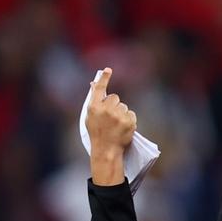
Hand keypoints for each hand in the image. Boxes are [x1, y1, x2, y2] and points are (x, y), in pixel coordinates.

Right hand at [85, 69, 136, 184]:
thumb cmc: (96, 133)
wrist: (106, 150)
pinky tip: (123, 128)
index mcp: (94, 108)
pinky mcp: (128, 121)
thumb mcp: (90, 117)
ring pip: (124, 106)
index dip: (104, 78)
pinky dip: (129, 119)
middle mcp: (106, 110)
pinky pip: (131, 113)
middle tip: (110, 117)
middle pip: (115, 98)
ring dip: (121, 113)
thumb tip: (94, 84)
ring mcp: (118, 115)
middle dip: (114, 105)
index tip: (108, 70)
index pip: (99, 90)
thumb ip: (93, 101)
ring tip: (115, 126)